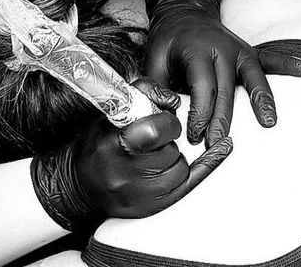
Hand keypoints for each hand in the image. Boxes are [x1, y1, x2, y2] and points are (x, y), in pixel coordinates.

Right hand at [31, 79, 231, 230]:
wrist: (78, 185)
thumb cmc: (98, 142)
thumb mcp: (111, 110)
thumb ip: (142, 92)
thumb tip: (174, 100)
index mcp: (113, 145)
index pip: (155, 129)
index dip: (164, 121)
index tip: (160, 118)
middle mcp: (125, 174)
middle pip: (170, 148)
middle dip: (168, 137)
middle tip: (156, 138)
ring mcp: (139, 195)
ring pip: (179, 165)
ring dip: (172, 155)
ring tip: (151, 156)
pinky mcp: (152, 207)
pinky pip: (190, 182)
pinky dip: (206, 164)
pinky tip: (222, 148)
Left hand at [145, 0, 300, 146]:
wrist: (184, 12)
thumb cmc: (168, 43)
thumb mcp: (152, 61)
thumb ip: (157, 87)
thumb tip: (168, 111)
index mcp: (197, 49)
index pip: (202, 85)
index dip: (199, 112)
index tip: (194, 135)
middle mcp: (222, 47)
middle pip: (227, 88)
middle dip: (223, 119)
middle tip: (218, 144)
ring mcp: (239, 48)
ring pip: (253, 76)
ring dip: (261, 99)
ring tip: (269, 122)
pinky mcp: (249, 52)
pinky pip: (271, 59)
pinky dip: (288, 64)